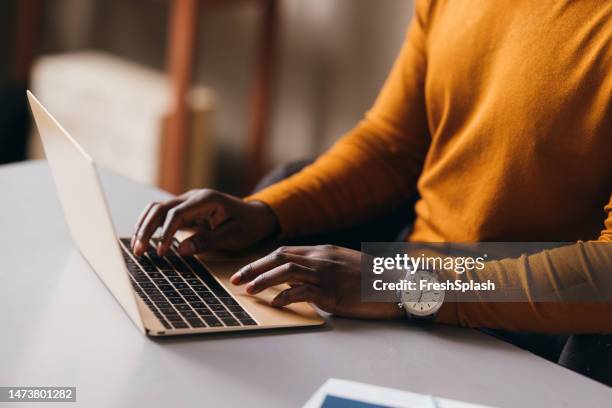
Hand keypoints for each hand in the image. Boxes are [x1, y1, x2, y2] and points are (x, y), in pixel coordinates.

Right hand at [131, 189, 278, 255]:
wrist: (256, 216)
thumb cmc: (248, 226)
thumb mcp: (233, 236)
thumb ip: (208, 241)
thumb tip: (181, 250)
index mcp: (207, 199)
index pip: (177, 213)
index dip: (166, 233)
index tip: (161, 252)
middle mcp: (193, 197)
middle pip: (161, 208)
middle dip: (147, 229)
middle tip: (138, 251)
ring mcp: (188, 201)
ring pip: (157, 209)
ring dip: (144, 226)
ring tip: (137, 247)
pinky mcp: (185, 210)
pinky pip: (163, 214)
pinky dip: (151, 225)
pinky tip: (144, 240)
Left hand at [231, 245, 402, 318]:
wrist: (396, 284)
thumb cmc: (371, 278)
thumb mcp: (344, 264)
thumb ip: (321, 267)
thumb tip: (299, 278)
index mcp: (323, 251)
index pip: (285, 252)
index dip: (262, 261)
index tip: (247, 270)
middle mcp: (322, 259)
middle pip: (279, 258)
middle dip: (254, 268)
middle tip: (236, 279)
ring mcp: (327, 274)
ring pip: (287, 272)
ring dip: (264, 280)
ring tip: (249, 290)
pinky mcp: (333, 293)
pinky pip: (303, 292)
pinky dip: (286, 296)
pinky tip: (276, 303)